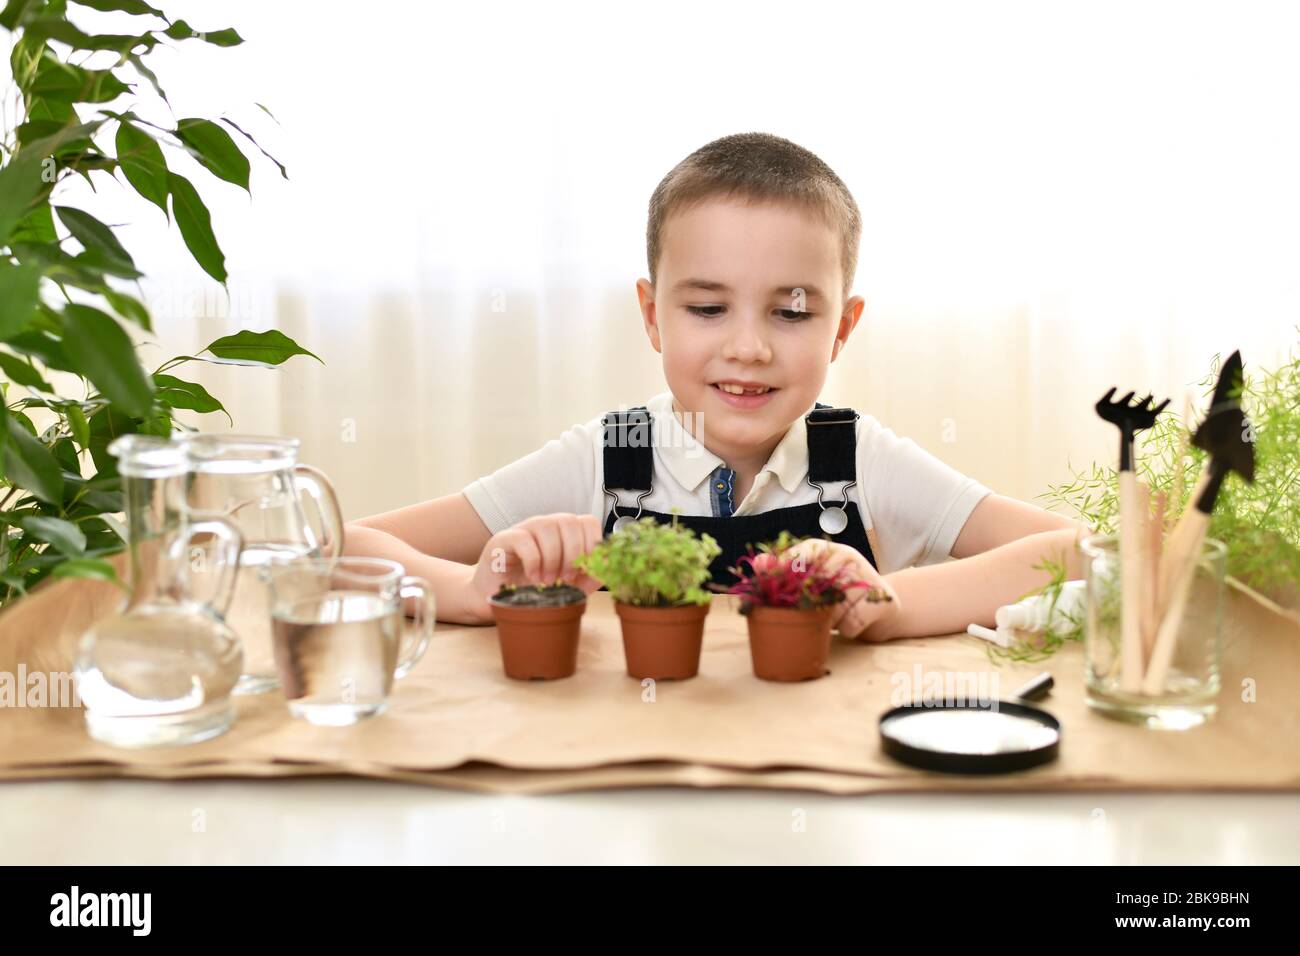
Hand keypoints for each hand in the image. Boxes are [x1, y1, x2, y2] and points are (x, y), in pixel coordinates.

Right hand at [465, 513, 604, 622]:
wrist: (497, 598)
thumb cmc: (536, 589)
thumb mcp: (571, 586)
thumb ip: (592, 575)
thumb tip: (610, 564)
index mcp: (565, 533)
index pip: (588, 522)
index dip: (592, 544)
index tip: (585, 569)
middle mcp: (546, 525)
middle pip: (569, 521)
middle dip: (572, 553)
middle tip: (565, 578)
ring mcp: (524, 529)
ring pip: (547, 526)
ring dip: (552, 557)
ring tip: (547, 580)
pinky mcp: (503, 538)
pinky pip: (524, 539)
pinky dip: (534, 561)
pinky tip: (533, 578)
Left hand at [755, 538, 901, 641]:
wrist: (884, 607)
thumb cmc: (838, 594)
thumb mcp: (813, 580)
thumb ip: (785, 574)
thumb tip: (757, 564)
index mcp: (827, 549)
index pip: (801, 554)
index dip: (783, 568)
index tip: (770, 584)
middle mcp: (847, 556)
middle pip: (814, 587)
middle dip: (805, 607)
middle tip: (807, 613)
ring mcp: (867, 576)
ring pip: (831, 610)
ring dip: (827, 622)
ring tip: (834, 616)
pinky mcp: (882, 600)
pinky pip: (850, 625)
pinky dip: (846, 630)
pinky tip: (852, 622)